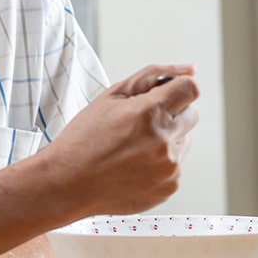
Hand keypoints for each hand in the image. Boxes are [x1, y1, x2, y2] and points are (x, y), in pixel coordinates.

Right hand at [43, 64, 200, 215]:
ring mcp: (169, 168)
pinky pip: (175, 167)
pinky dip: (160, 164)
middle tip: (140, 123)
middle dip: (171, 113)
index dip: (176, 89)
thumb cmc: (85, 137)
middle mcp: (165, 142)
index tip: (163, 96)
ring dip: (166, 140)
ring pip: (183, 142)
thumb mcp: (111, 96)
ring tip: (131, 148)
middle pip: (191, 115)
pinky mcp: (169, 187)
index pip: (190, 89)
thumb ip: (153, 76)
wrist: (66, 183)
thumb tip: (190, 70)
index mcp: (150, 113)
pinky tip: (133, 166)